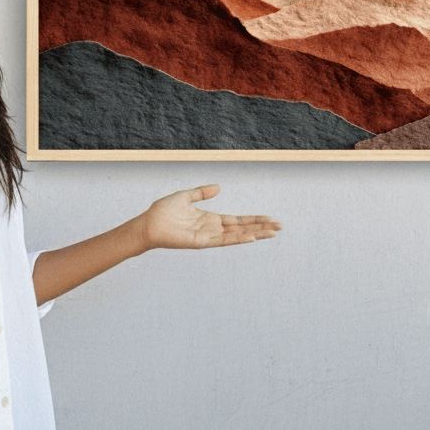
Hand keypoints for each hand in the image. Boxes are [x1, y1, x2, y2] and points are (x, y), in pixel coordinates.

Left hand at [139, 184, 280, 250]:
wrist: (149, 223)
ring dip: (255, 234)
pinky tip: (252, 238)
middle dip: (261, 228)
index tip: (269, 219)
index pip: (237, 220)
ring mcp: (208, 237)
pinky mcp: (202, 242)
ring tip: (273, 233)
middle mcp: (212, 229)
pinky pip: (223, 241)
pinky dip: (238, 239)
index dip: (254, 219)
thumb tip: (218, 187)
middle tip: (280, 227)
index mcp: (210, 219)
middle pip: (242, 229)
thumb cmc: (163, 211)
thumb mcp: (186, 197)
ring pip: (237, 236)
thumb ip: (201, 193)